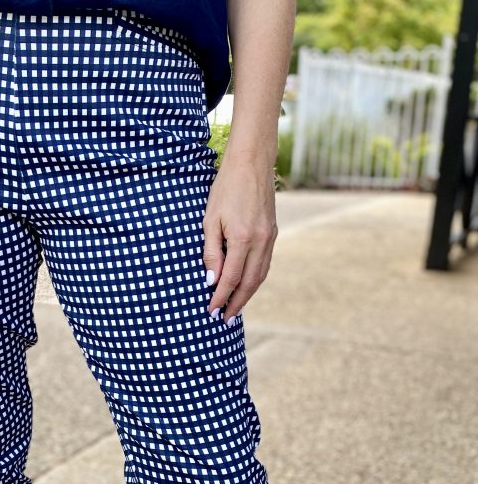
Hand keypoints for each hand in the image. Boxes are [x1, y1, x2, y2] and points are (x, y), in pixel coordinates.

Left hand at [202, 151, 277, 324]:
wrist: (252, 163)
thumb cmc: (225, 188)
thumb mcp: (210, 219)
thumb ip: (211, 252)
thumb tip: (211, 280)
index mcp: (243, 238)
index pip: (231, 278)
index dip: (220, 297)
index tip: (210, 311)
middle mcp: (261, 241)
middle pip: (249, 283)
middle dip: (236, 304)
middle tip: (224, 320)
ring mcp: (270, 238)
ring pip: (260, 276)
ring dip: (247, 295)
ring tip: (234, 309)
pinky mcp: (273, 233)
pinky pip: (265, 264)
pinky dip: (255, 279)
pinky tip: (245, 286)